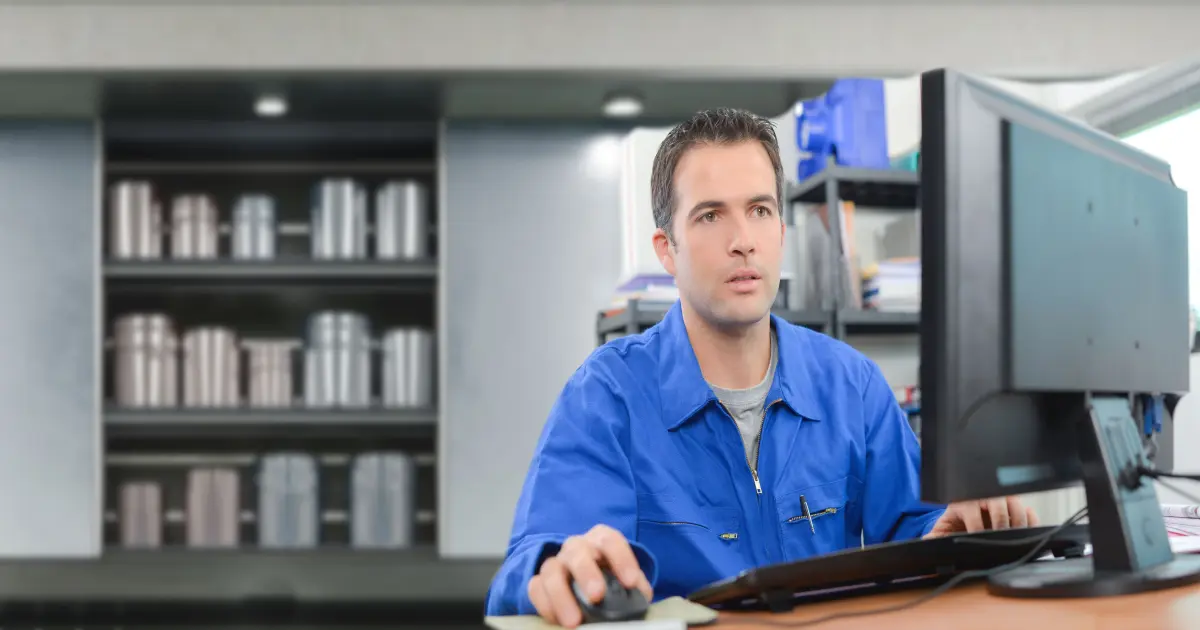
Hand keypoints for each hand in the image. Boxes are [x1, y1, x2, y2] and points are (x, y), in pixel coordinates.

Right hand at [527, 524, 652, 627]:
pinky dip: (545, 605)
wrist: (589, 583)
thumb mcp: (628, 579)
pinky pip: (536, 588)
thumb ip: (635, 586)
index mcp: (601, 540)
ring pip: (551, 569)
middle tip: (596, 596)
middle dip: (586, 573)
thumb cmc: (613, 579)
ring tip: (573, 621)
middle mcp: (576, 547)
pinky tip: (558, 621)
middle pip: (577, 551)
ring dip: (561, 595)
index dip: (621, 559)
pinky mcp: (540, 581)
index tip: (631, 583)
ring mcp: (556, 563)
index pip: (610, 541)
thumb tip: (639, 597)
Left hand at [924, 496, 1039, 538]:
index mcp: (964, 500)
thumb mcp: (944, 527)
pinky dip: (1031, 522)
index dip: (976, 527)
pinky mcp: (1017, 505)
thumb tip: (926, 544)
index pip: (972, 509)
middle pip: (998, 503)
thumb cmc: (957, 520)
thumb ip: (935, 537)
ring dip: (1018, 522)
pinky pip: (1029, 511)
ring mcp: (1003, 499)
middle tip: (1000, 540)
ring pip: (1016, 503)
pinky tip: (1026, 534)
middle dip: (1000, 524)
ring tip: (1014, 538)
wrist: (968, 512)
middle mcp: (985, 495)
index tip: (978, 539)